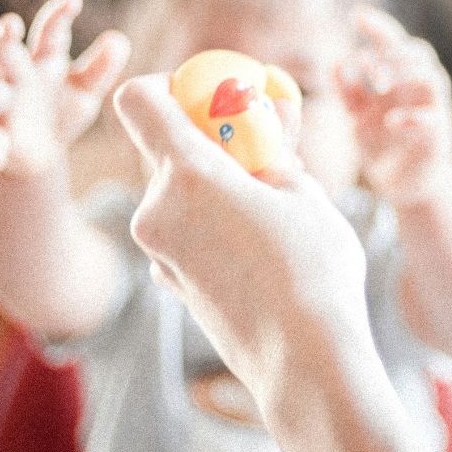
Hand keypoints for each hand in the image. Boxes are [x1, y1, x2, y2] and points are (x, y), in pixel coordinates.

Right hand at [0, 0, 130, 174]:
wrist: (40, 155)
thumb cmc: (62, 110)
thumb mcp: (86, 91)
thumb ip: (100, 68)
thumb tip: (119, 40)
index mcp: (42, 61)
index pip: (49, 32)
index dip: (59, 14)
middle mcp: (17, 79)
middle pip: (6, 54)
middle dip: (5, 39)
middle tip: (8, 25)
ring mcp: (3, 108)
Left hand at [111, 74, 375, 413]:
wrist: (304, 364)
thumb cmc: (313, 272)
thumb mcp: (304, 193)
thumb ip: (272, 148)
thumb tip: (268, 113)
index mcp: (187, 175)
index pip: (138, 100)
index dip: (167, 87)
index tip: (207, 98)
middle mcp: (156, 210)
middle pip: (162, 148)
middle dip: (206, 141)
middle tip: (259, 150)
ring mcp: (157, 252)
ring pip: (175, 193)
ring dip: (213, 186)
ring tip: (271, 206)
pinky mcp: (168, 282)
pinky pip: (181, 232)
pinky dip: (209, 224)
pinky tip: (257, 247)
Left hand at [339, 7, 451, 206]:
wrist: (404, 183)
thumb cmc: (383, 144)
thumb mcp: (358, 115)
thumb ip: (347, 91)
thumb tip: (335, 63)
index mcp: (400, 78)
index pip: (395, 42)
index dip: (379, 27)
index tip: (356, 16)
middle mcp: (420, 88)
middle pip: (419, 53)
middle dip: (391, 53)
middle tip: (365, 64)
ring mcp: (433, 110)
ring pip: (433, 78)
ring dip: (405, 75)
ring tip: (378, 85)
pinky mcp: (439, 136)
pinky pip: (432, 118)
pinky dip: (411, 116)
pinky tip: (390, 121)